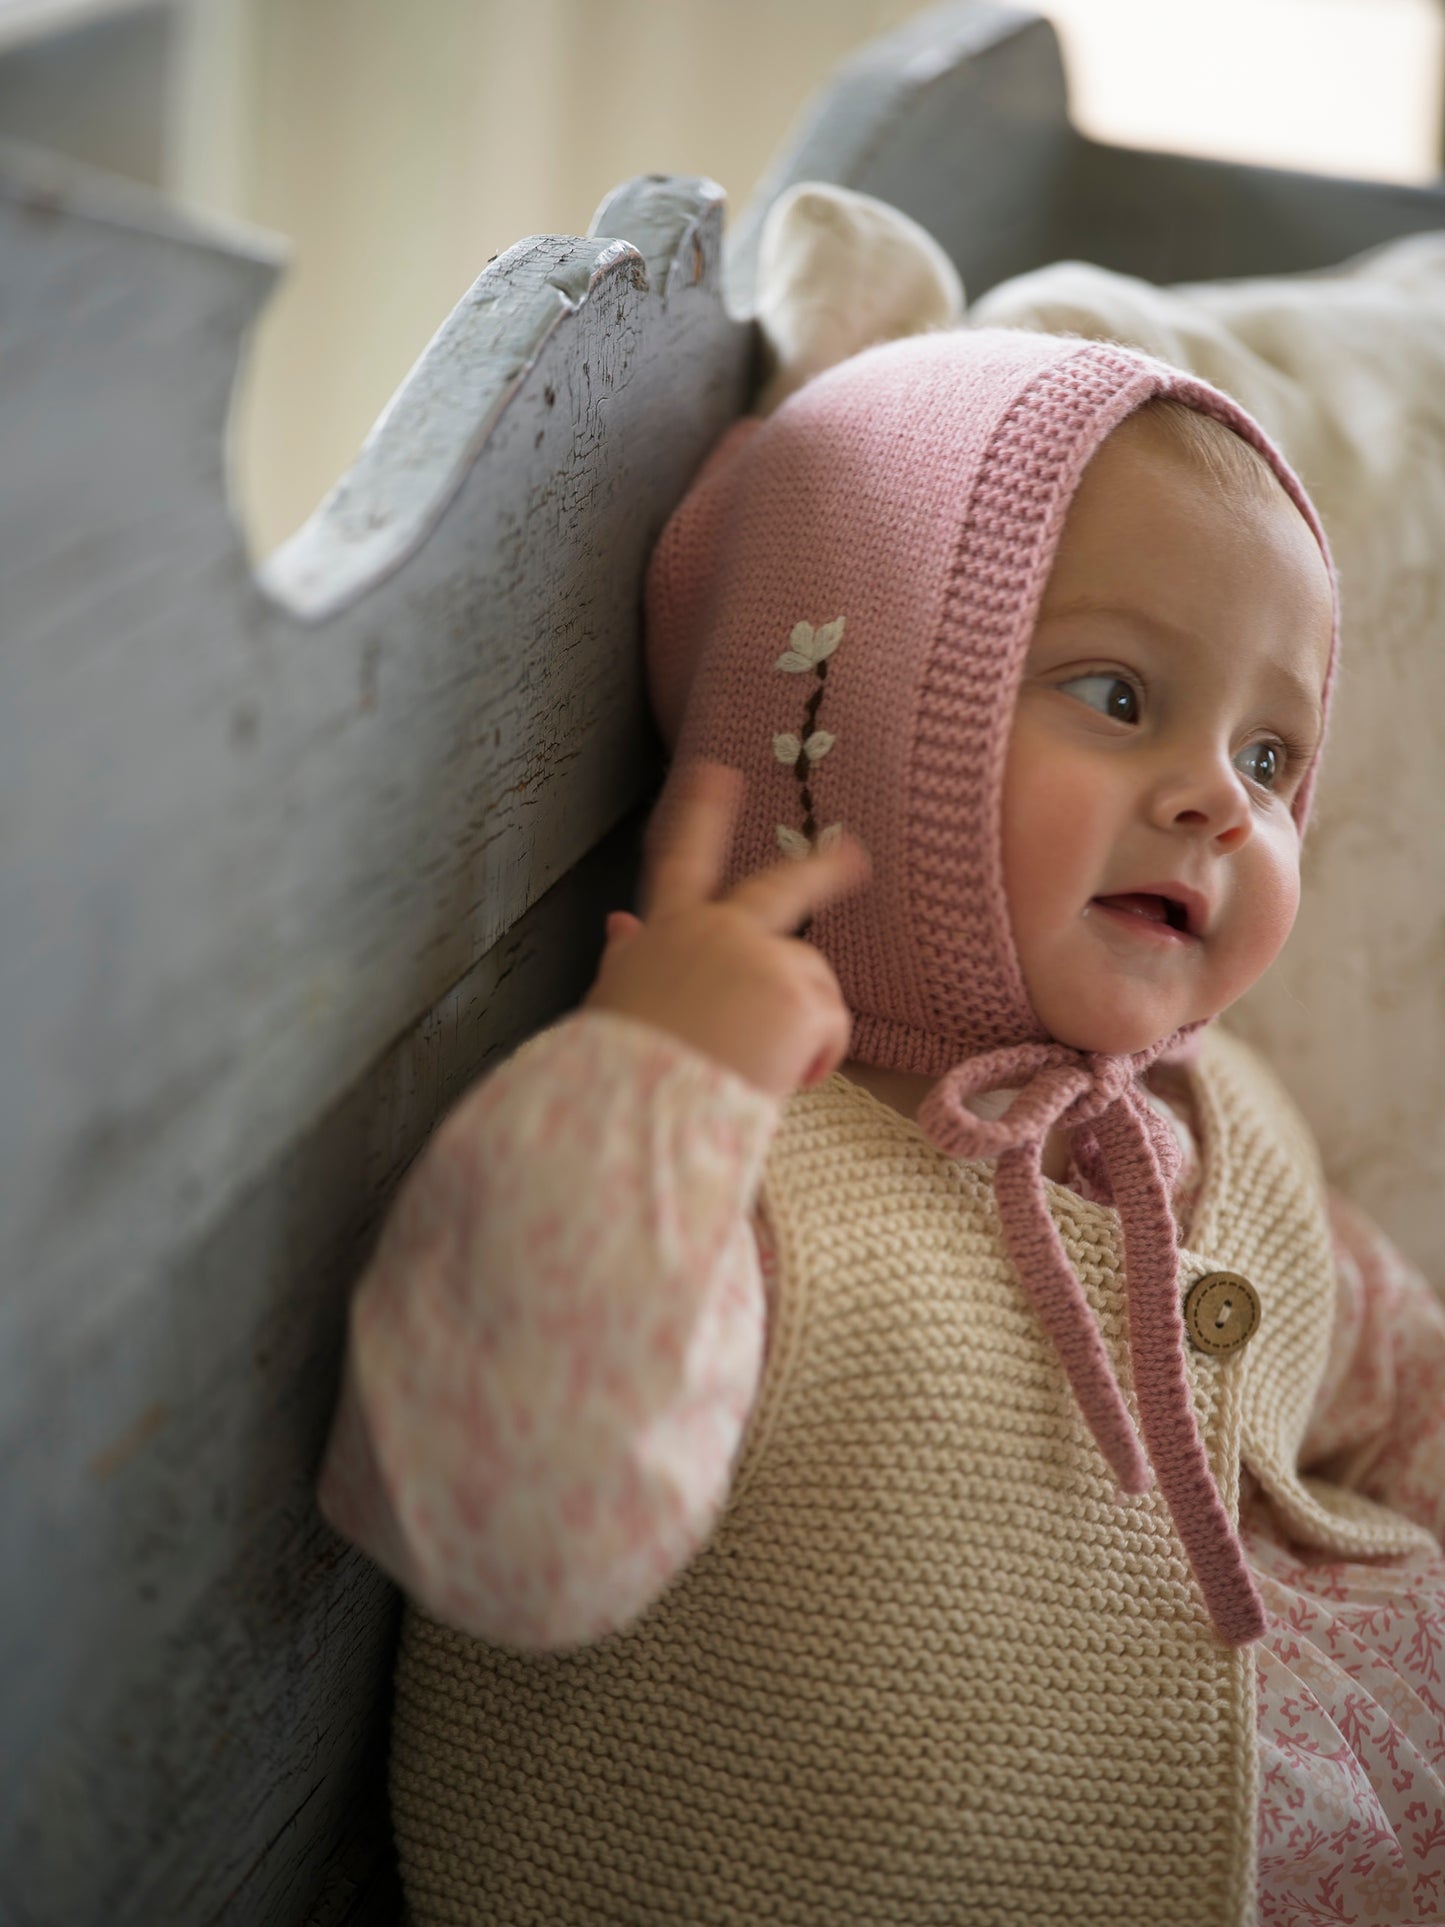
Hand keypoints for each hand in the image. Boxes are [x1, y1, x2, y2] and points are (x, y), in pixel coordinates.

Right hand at [584, 760, 871, 1097]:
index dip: (700, 815)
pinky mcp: (796, 995)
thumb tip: (619, 925)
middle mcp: (717, 930)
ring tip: (760, 1072)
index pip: (681, 862)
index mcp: (667, 933)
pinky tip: (778, 1081)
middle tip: (853, 856)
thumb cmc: (620, 1070)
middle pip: (781, 889)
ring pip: (810, 984)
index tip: (717, 776)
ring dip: (802, 1027)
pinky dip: (815, 1061)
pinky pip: (828, 1030)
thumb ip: (629, 957)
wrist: (638, 1107)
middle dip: (822, 869)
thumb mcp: (616, 1000)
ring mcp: (761, 958)